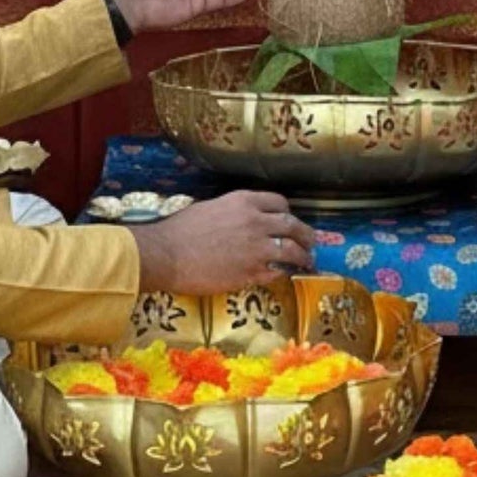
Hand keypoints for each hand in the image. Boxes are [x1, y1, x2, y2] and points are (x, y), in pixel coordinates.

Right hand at [130, 192, 314, 293]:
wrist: (165, 254)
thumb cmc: (180, 230)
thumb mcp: (211, 207)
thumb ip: (235, 212)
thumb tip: (245, 221)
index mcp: (245, 201)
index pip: (280, 203)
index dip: (287, 213)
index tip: (289, 221)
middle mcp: (257, 222)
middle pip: (293, 226)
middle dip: (305, 235)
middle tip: (311, 241)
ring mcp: (257, 248)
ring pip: (292, 250)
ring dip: (303, 256)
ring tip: (308, 261)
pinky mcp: (252, 272)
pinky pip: (277, 272)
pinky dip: (283, 273)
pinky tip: (285, 274)